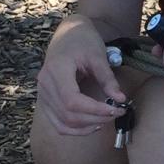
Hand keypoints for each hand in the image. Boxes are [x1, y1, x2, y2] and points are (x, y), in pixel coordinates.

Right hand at [35, 17, 126, 137]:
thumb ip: (108, 79)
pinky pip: (58, 123)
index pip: (72, 101)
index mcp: (56, 70)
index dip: (94, 110)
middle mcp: (44, 85)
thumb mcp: (98, 55)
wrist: (67, 33)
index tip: (116, 109)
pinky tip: (92, 125)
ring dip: (86, 127)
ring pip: (62, 123)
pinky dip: (75, 129)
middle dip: (95, 119)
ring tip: (106, 119)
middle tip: (116, 113)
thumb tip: (120, 100)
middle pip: (68, 114)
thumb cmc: (83, 40)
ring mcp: (42, 94)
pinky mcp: (45, 100)